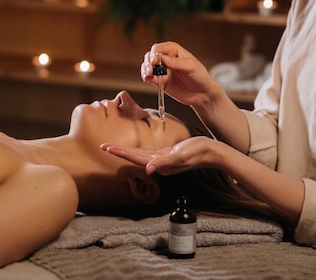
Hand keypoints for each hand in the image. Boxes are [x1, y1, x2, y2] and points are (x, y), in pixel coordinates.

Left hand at [101, 136, 224, 175]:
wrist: (212, 152)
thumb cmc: (198, 152)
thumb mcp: (181, 156)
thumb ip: (164, 162)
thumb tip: (148, 169)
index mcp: (160, 164)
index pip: (135, 158)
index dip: (120, 153)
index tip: (106, 148)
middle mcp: (159, 164)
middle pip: (134, 157)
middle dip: (119, 152)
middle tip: (103, 146)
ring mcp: (163, 160)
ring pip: (139, 155)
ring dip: (126, 151)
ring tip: (113, 147)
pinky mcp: (167, 154)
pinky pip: (149, 153)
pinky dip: (138, 150)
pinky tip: (133, 149)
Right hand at [141, 42, 220, 107]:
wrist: (202, 94)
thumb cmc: (200, 77)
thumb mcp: (190, 67)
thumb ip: (176, 63)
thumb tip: (161, 59)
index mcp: (174, 51)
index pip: (159, 48)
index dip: (154, 54)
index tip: (154, 61)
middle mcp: (166, 59)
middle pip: (150, 56)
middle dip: (148, 62)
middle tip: (150, 69)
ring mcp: (163, 70)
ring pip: (147, 66)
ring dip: (145, 69)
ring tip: (148, 74)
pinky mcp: (160, 81)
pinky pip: (150, 78)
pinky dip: (146, 77)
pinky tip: (147, 78)